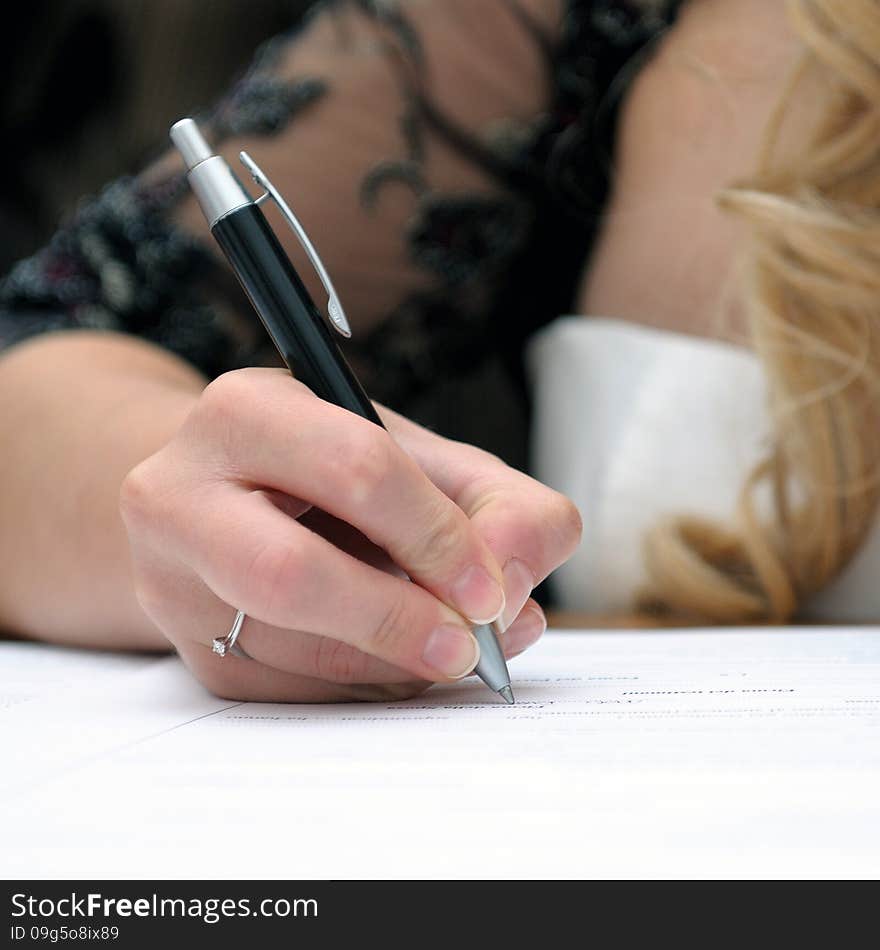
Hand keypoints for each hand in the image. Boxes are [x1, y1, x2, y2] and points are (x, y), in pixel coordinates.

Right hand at [119, 368, 581, 700]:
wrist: (229, 499)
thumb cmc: (335, 471)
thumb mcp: (424, 460)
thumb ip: (499, 504)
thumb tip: (515, 587)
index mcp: (248, 412)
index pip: (356, 470)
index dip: (438, 537)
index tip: (493, 588)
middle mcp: (181, 493)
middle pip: (290, 575)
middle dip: (400, 619)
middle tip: (471, 647)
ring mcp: (173, 581)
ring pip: (292, 651)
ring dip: (395, 664)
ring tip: (452, 646)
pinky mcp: (190, 652)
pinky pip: (294, 693)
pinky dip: (368, 685)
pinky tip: (401, 658)